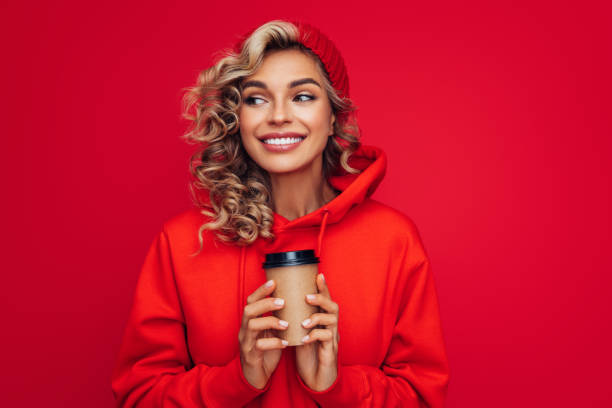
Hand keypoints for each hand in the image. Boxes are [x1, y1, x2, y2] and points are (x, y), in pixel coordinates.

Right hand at [238, 279, 288, 388]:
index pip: (250, 301)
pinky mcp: (251, 355)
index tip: (274, 282)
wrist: (256, 377)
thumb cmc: (265, 351)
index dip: (261, 290)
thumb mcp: (271, 332)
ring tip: (286, 323)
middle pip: (248, 310)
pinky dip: (274, 342)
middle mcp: (244, 329)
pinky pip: (259, 346)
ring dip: (270, 321)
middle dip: (265, 303)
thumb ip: (277, 318)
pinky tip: (286, 342)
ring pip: (251, 325)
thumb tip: (295, 301)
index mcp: (249, 321)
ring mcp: (246, 342)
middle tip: (283, 302)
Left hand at [295, 273, 338, 390]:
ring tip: (303, 321)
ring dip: (317, 318)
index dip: (323, 287)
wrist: (316, 379)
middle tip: (307, 297)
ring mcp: (332, 339)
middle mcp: (331, 327)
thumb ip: (298, 319)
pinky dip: (314, 336)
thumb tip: (282, 302)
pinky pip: (326, 339)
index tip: (317, 274)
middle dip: (322, 298)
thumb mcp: (301, 333)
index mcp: (324, 321)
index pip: (326, 300)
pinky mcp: (330, 351)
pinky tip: (303, 339)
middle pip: (333, 307)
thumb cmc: (309, 355)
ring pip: (332, 320)